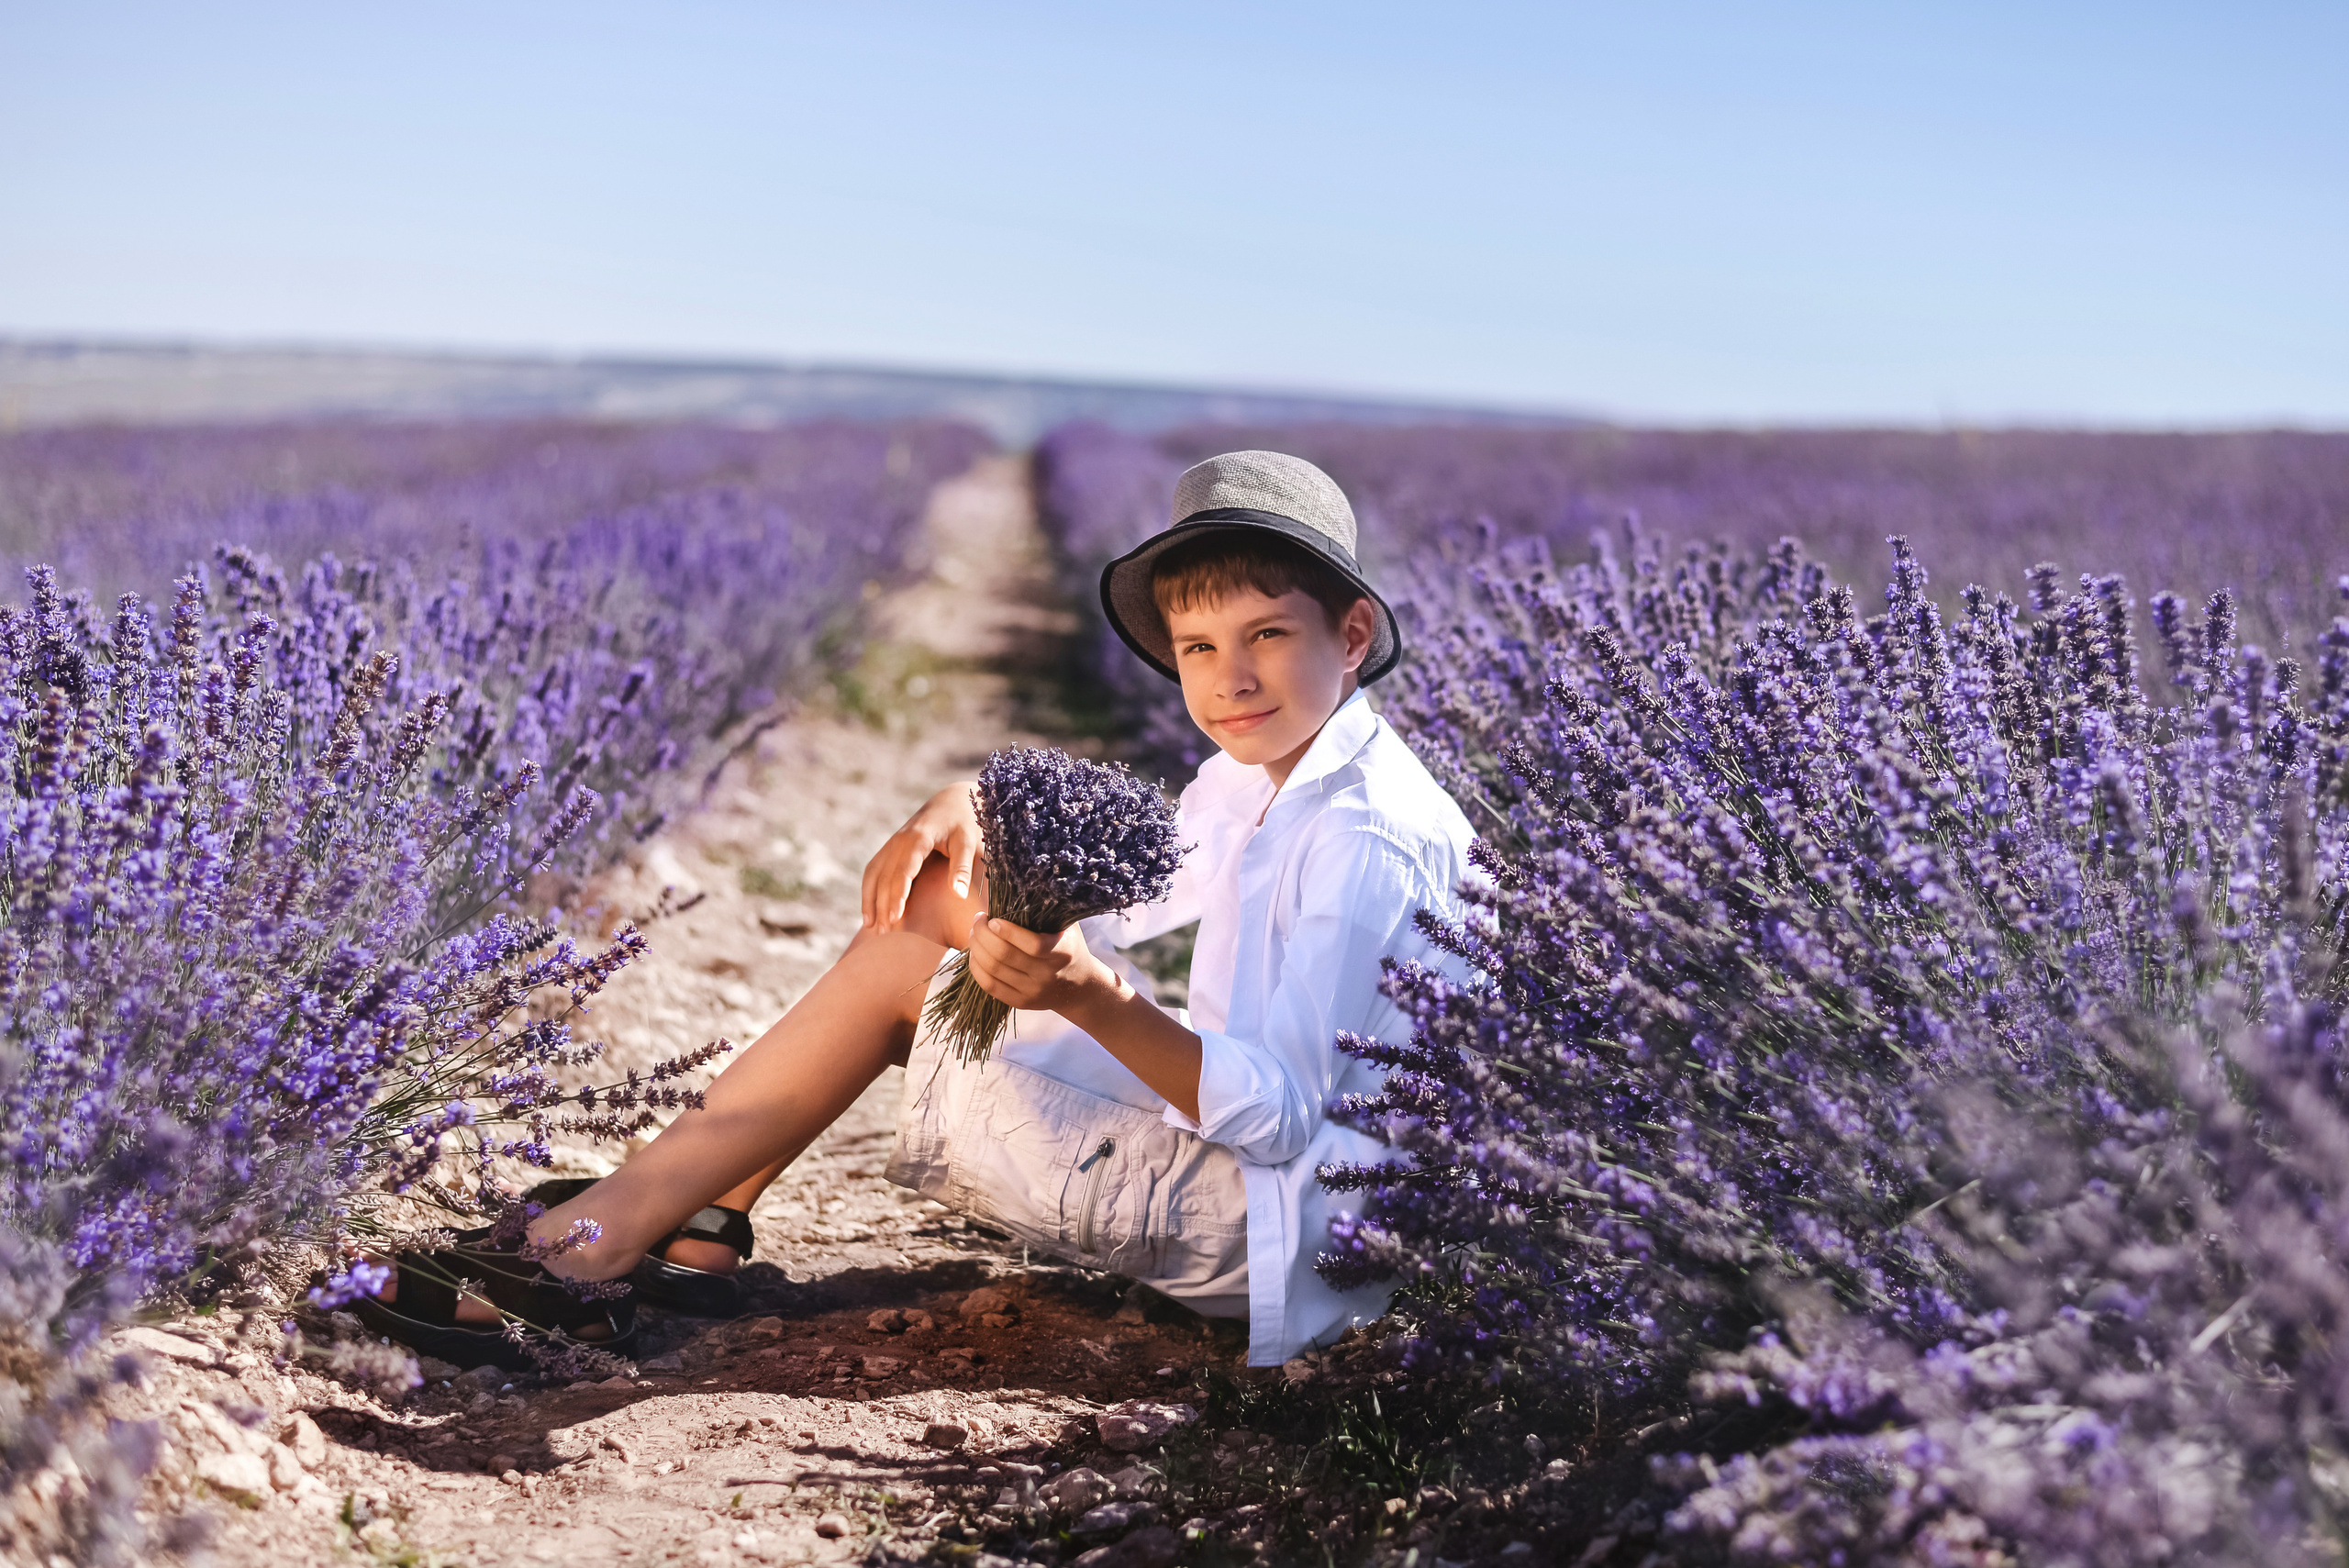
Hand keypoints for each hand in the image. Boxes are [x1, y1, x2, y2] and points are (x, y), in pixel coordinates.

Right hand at [861, 782, 980, 930]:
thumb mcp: (968, 841)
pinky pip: (873, 871)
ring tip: (872, 929)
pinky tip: (869, 914)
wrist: (952, 801)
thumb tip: (957, 894)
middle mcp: (899, 840)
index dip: (897, 894)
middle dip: (883, 905)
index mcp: (919, 837)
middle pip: (886, 876)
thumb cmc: (964, 823)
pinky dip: (868, 891)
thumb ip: (961, 866)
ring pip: (874, 875)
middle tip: (884, 934)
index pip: (904, 870)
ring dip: (871, 901)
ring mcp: (892, 843)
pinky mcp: (890, 848)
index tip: (895, 917)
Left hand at [965, 914, 1120, 1015]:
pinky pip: (990, 987)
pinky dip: (977, 968)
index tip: (993, 918)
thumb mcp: (1068, 927)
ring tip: (975, 934)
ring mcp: (1033, 991)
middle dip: (983, 935)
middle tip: (978, 921)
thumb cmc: (1070, 947)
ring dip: (976, 949)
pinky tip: (975, 954)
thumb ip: (1051, 908)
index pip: (1032, 945)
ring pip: (993, 970)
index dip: (1007, 931)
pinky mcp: (1021, 1003)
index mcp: (1062, 953)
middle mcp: (1047, 975)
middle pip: (1004, 956)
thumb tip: (1021, 882)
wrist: (1080, 987)